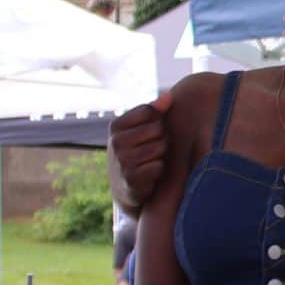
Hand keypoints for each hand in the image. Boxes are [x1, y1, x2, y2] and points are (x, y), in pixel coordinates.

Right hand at [108, 95, 172, 216]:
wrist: (125, 187)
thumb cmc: (137, 150)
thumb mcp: (138, 129)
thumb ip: (154, 111)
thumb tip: (169, 97)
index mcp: (116, 126)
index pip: (148, 111)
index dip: (158, 120)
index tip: (153, 130)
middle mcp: (115, 142)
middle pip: (157, 128)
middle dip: (162, 137)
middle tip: (155, 147)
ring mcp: (122, 162)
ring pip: (160, 147)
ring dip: (162, 154)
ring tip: (153, 159)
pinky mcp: (131, 180)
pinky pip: (158, 166)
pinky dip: (159, 169)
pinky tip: (151, 172)